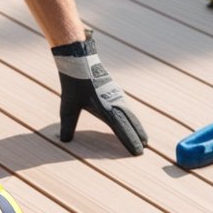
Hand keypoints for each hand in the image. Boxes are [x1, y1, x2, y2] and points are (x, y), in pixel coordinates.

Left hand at [51, 34, 147, 155]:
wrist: (80, 59)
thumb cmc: (74, 84)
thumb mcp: (68, 107)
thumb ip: (68, 125)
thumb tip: (66, 141)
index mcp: (106, 109)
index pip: (122, 129)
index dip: (130, 141)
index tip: (138, 152)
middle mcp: (115, 103)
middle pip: (131, 122)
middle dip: (138, 135)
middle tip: (146, 146)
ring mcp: (116, 95)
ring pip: (131, 114)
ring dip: (137, 125)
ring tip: (143, 135)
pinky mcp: (114, 90)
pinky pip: (127, 107)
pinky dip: (132, 116)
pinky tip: (131, 118)